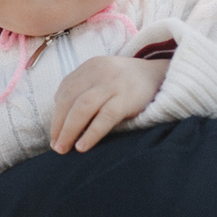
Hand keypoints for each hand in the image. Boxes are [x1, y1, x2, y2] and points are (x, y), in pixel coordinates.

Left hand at [50, 53, 167, 152]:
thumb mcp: (104, 77)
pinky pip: (105, 117)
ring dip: (69, 130)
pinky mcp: (127, 98)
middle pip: (69, 100)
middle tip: (56, 146)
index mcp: (90, 67)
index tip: (54, 134)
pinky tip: (82, 147)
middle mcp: (100, 72)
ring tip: (63, 149)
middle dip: (58, 125)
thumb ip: (83, 89)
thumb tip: (59, 113)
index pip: (65, 91)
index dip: (56, 115)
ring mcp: (114, 84)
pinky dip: (91, 133)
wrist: (162, 76)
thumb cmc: (128, 83)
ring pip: (82, 108)